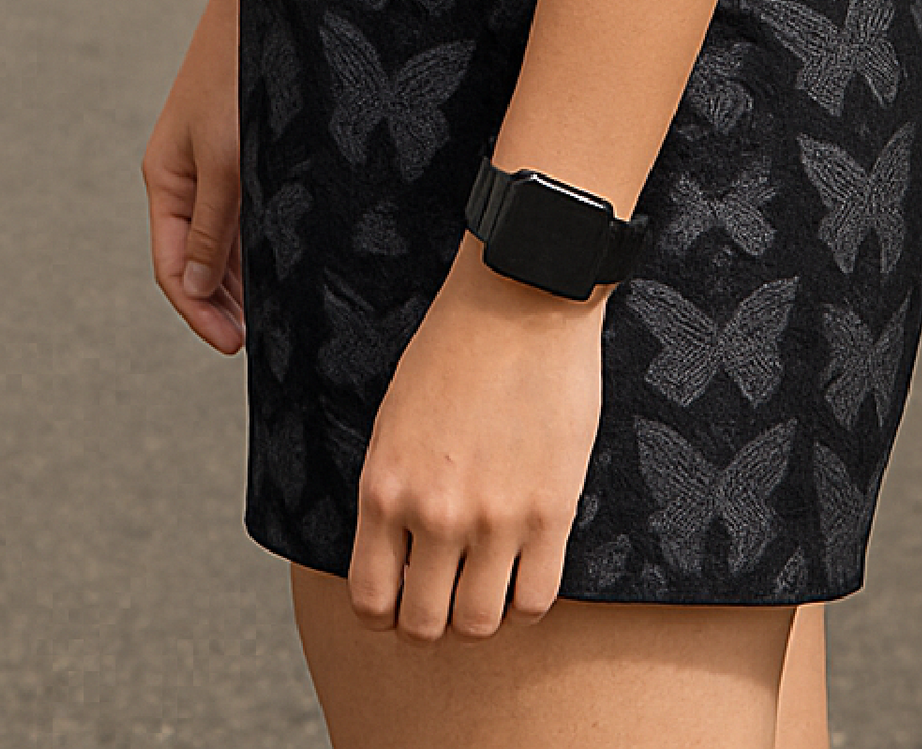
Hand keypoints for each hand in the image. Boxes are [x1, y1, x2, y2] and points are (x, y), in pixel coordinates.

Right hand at [141, 0, 244, 354]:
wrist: (268, 0)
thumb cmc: (237, 72)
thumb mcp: (226, 159)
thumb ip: (214, 226)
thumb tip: (200, 289)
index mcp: (167, 180)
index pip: (174, 268)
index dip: (200, 313)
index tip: (235, 344)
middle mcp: (187, 175)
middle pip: (199, 258)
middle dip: (225, 301)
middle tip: (262, 335)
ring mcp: (215, 160)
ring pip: (225, 235)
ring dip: (245, 273)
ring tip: (277, 307)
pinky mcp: (243, 144)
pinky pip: (245, 205)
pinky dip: (260, 236)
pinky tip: (286, 255)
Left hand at [350, 237, 603, 640]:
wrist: (521, 296)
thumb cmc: (455, 347)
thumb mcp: (394, 420)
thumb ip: (392, 491)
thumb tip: (398, 555)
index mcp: (384, 487)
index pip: (370, 601)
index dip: (385, 615)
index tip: (402, 601)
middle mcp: (434, 513)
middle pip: (424, 625)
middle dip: (432, 622)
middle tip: (448, 596)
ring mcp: (495, 517)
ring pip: (479, 624)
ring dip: (481, 615)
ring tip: (488, 585)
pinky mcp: (550, 511)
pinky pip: (536, 600)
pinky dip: (528, 601)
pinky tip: (525, 570)